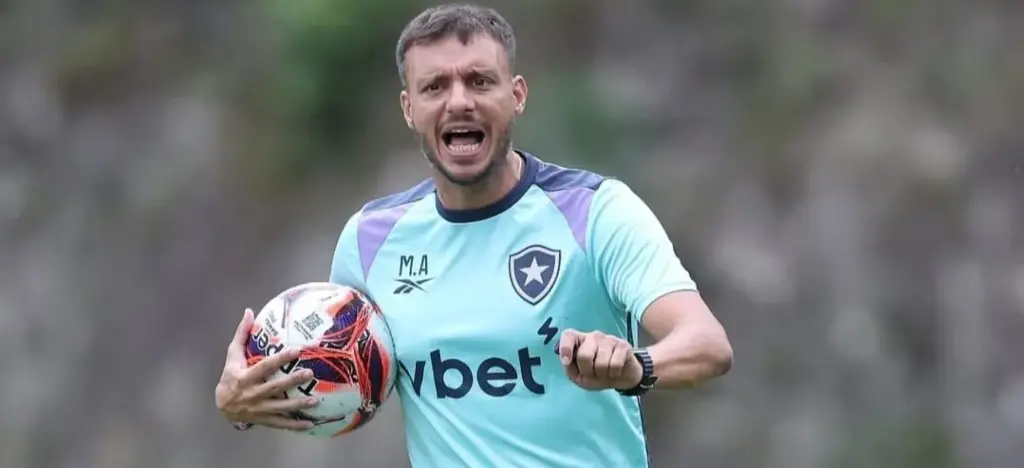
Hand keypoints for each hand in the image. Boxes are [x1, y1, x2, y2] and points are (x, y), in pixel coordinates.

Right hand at [214, 308, 317, 430]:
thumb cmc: (231, 376)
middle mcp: (252, 394)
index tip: (297, 350)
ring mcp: (258, 409)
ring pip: (280, 408)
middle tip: (310, 373)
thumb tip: (249, 311)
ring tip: (316, 400)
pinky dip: (295, 425)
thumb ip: (242, 334)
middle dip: (292, 381)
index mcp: (245, 378)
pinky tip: (310, 424)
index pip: (265, 367)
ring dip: (298, 405)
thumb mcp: (232, 356)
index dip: (280, 359)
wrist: (222, 406)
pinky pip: (281, 424)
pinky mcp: (264, 420)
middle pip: (275, 388)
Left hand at [557, 329, 642, 390]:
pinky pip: (615, 364)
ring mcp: (609, 339)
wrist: (620, 377)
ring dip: (602, 374)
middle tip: (592, 374)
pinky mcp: (623, 346)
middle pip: (584, 355)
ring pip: (601, 362)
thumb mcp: (579, 376)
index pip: (569, 335)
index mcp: (580, 341)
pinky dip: (614, 373)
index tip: (566, 362)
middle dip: (587, 371)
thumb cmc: (596, 375)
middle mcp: (593, 336)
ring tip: (604, 373)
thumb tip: (567, 360)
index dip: (565, 348)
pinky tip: (615, 371)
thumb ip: (570, 368)